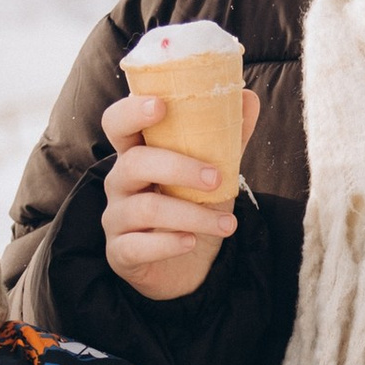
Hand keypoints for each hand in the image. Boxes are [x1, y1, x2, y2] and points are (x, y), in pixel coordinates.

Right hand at [101, 85, 260, 304]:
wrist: (186, 266)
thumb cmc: (192, 207)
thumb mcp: (212, 172)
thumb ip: (227, 138)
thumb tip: (248, 97)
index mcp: (137, 153)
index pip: (117, 123)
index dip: (132, 111)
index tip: (161, 105)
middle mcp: (120, 182)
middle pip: (134, 163)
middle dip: (178, 167)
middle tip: (216, 178)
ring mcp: (116, 218)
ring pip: (144, 208)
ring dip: (191, 214)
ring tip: (227, 224)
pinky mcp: (120, 253)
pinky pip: (137, 246)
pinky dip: (168, 243)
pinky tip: (191, 242)